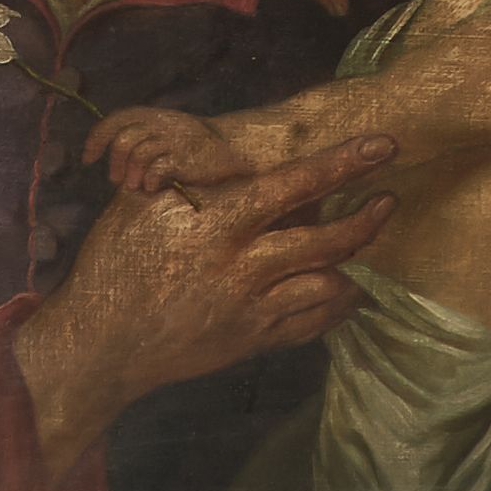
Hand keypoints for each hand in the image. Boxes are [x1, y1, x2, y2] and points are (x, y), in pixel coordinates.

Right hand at [15, 136, 397, 482]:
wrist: (100, 344)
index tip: (381, 146)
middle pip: (326, 241)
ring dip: (356, 264)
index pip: (293, 185)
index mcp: (217, 224)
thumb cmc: (114, 264)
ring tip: (370, 245)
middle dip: (366, 219)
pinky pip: (310, 323)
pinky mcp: (252, 341)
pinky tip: (344, 288)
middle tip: (389, 200)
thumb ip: (188, 178)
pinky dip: (334, 305)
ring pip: (327, 285)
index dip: (342, 163)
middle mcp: (241, 267)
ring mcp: (250, 309)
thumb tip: (224, 151)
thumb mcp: (140, 205)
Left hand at [83, 106, 247, 191]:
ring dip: (130, 175)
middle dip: (114, 163)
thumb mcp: (164, 131)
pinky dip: (149, 181)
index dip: (96, 139)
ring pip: (138, 154)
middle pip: (123, 140)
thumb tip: (112, 163)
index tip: (88, 158)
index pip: (114, 121)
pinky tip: (152, 188)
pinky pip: (158, 169)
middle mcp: (160, 124)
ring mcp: (173, 140)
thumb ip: (140, 139)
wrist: (231, 147)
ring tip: (135, 186)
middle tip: (116, 180)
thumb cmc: (191, 144)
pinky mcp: (185, 158)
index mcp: (151, 115)